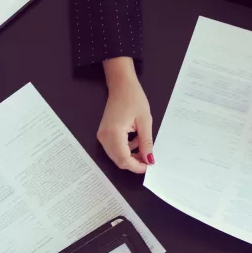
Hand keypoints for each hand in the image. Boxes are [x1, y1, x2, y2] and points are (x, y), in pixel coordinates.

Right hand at [98, 57, 153, 172]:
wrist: (121, 86)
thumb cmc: (133, 98)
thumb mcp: (145, 121)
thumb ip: (146, 143)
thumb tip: (149, 160)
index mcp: (114, 134)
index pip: (124, 159)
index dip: (136, 166)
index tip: (149, 166)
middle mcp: (104, 138)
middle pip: (118, 160)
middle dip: (134, 162)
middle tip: (148, 159)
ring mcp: (102, 137)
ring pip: (116, 156)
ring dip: (130, 156)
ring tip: (142, 145)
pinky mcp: (103, 135)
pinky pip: (114, 149)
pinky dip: (126, 150)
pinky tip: (134, 141)